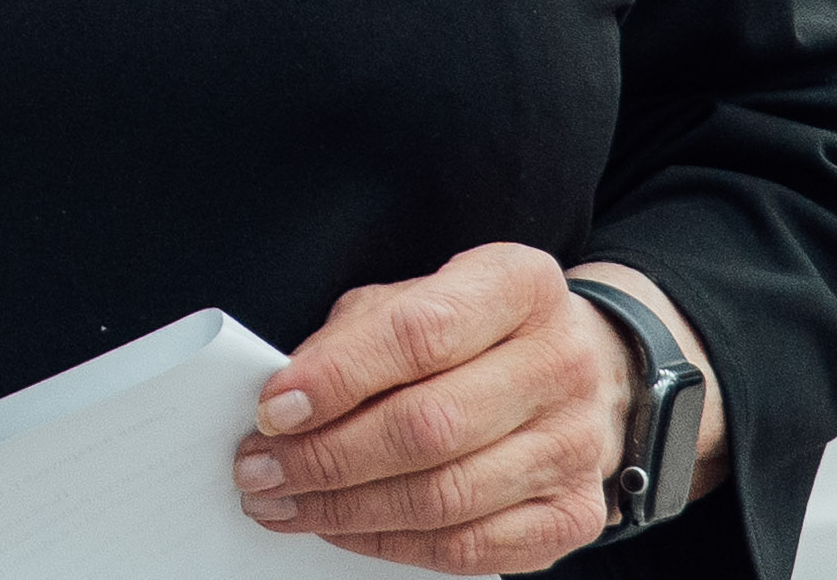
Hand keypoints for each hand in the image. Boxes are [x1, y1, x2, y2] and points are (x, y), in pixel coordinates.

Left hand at [234, 243, 634, 570]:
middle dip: (327, 457)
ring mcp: (575, 446)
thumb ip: (353, 339)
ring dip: (346, 510)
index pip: (419, 334)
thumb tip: (283, 403)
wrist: (575, 371)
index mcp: (519, 286)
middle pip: (429, 426)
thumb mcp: (412, 299)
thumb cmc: (471, 332)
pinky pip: (469, 549)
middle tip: (260, 469)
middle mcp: (560, 364)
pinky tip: (344, 530)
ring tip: (285, 504)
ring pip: (444, 497)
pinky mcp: (573, 515)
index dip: (336, 377)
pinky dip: (392, 545)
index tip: (271, 409)